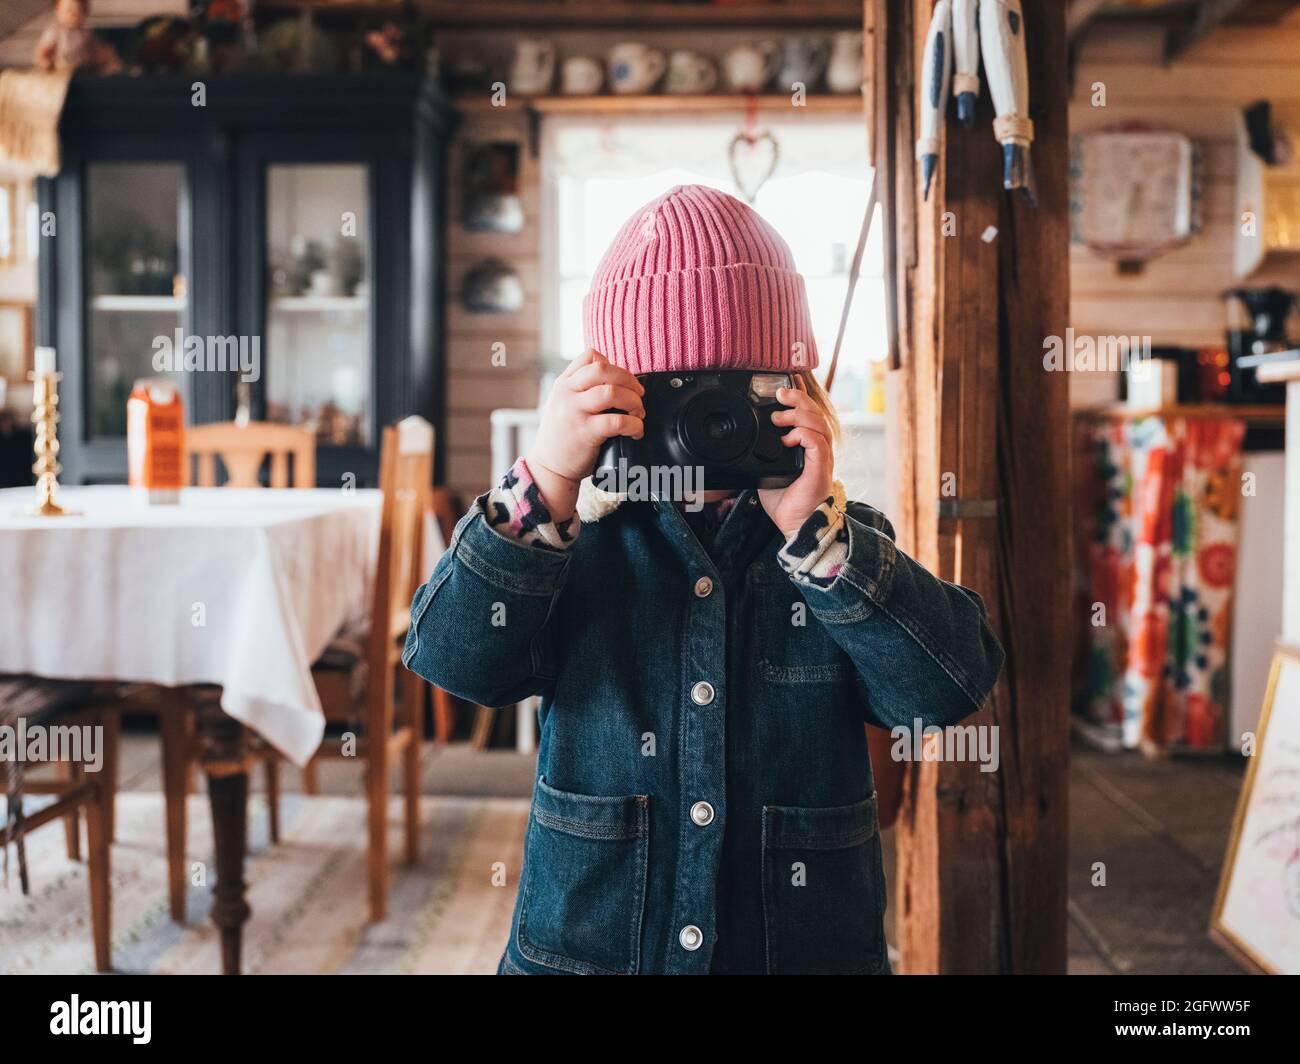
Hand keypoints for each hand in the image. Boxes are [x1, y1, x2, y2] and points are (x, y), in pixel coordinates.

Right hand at [525, 349, 644, 521]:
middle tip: (638, 395)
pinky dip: (634, 424)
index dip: (613, 365)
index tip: (621, 382)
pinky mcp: (585, 433)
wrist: (548, 468)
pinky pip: (617, 421)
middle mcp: (567, 394)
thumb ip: (581, 390)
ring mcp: (574, 412)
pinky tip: (635, 431)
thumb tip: (617, 381)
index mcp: (563, 384)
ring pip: (612, 392)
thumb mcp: (563, 405)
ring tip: (638, 413)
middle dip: (628, 379)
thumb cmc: (563, 437)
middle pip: (603, 369)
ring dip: (633, 401)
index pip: (590, 356)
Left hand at [757, 383, 834, 539]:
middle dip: (798, 398)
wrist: (796, 525)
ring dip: (799, 415)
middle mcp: (819, 448)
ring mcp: (823, 458)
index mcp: (808, 446)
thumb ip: (760, 454)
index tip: (787, 383)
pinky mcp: (821, 468)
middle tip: (780, 394)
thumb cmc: (784, 500)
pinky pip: (818, 442)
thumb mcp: (765, 471)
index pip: (809, 414)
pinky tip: (788, 438)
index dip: (801, 395)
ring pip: (819, 423)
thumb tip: (737, 445)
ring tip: (780, 417)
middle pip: (816, 413)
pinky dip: (803, 435)